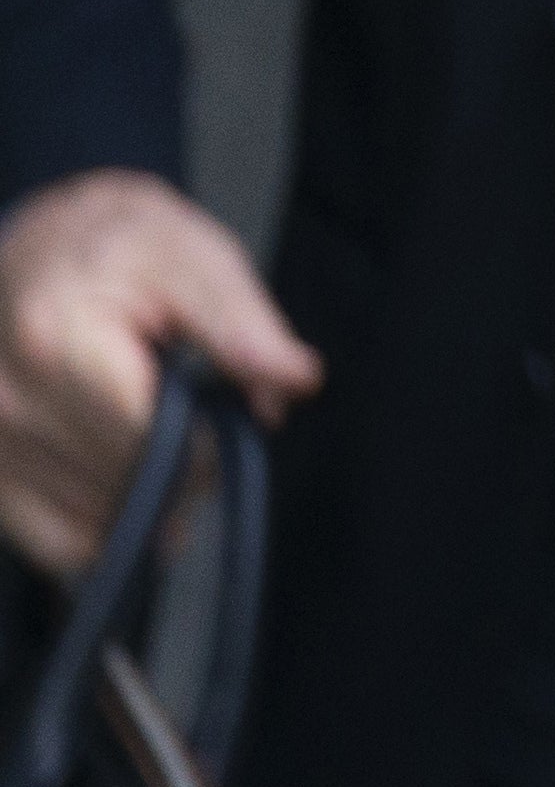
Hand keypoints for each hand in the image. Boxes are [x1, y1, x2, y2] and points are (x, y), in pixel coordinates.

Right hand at [0, 171, 320, 576]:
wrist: (41, 244)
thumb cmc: (121, 246)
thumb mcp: (193, 258)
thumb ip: (242, 325)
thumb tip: (294, 379)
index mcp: (55, 343)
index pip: (147, 445)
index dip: (209, 447)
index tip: (226, 417)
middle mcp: (5, 403)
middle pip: (121, 488)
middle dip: (181, 471)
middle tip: (195, 418)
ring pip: (91, 525)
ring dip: (142, 501)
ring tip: (150, 432)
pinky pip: (53, 543)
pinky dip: (99, 529)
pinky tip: (123, 484)